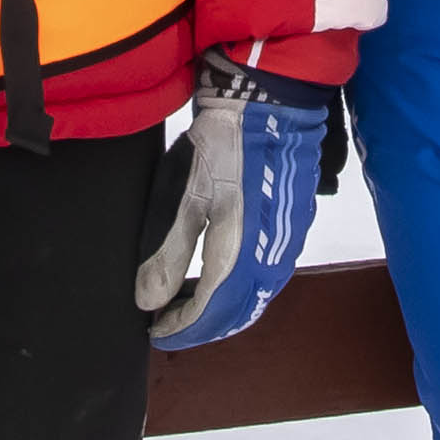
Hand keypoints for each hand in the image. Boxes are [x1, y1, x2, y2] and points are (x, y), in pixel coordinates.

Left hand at [140, 57, 332, 350]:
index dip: (181, 328)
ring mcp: (286, 244)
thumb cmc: (222, 147)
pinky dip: (239, 291)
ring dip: (221, 311)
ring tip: (186, 307)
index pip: (209, 312)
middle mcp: (270, 259)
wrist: (268, 105)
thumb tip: (148, 302)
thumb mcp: (182, 198)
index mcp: (241, 254)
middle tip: (167, 327)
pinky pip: (265, 278)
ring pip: (253, 298)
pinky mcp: (291, 228)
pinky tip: (218, 280)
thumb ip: (166, 254)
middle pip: (235, 313)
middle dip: (200, 326)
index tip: (155, 333)